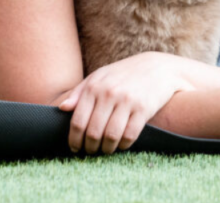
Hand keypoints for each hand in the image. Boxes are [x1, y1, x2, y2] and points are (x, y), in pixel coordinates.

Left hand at [58, 52, 191, 154]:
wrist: (157, 67)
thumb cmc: (123, 74)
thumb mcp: (99, 77)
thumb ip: (79, 92)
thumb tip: (62, 108)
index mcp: (94, 87)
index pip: (78, 121)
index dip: (74, 140)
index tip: (75, 148)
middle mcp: (109, 93)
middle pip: (93, 132)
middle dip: (90, 147)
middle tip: (90, 152)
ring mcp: (127, 101)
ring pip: (111, 136)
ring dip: (106, 149)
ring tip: (105, 150)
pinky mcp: (144, 109)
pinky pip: (129, 135)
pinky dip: (123, 145)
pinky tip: (121, 145)